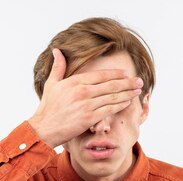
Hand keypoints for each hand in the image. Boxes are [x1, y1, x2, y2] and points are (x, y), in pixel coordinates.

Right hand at [28, 48, 142, 148]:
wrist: (44, 128)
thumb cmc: (48, 108)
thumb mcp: (51, 84)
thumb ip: (58, 67)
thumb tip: (57, 50)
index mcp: (75, 81)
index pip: (100, 75)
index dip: (115, 74)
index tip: (126, 73)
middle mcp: (82, 91)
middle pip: (110, 85)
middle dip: (127, 83)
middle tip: (139, 81)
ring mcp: (87, 105)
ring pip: (112, 97)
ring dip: (127, 93)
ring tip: (137, 91)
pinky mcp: (89, 118)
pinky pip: (109, 110)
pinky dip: (119, 105)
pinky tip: (127, 102)